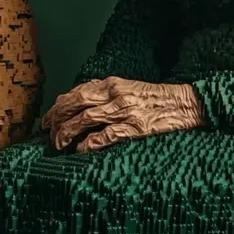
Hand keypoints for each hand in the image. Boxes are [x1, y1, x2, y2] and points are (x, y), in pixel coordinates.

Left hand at [41, 76, 205, 152]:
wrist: (186, 104)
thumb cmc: (157, 99)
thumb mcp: (129, 88)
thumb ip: (106, 93)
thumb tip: (81, 101)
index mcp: (113, 83)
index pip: (77, 92)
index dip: (58, 105)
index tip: (47, 118)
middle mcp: (116, 95)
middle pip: (76, 103)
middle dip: (57, 118)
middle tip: (47, 132)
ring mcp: (125, 111)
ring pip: (86, 118)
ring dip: (67, 132)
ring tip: (58, 144)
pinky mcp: (135, 128)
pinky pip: (106, 136)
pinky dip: (89, 143)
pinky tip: (80, 150)